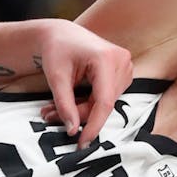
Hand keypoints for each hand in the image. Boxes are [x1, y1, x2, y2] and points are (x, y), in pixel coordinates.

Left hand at [33, 20, 133, 146]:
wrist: (61, 34)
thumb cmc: (57, 49)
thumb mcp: (56, 77)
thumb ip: (64, 104)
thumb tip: (72, 130)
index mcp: (106, 58)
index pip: (105, 101)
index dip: (94, 125)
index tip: (82, 142)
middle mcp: (121, 61)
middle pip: (103, 103)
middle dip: (79, 115)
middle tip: (50, 116)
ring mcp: (125, 66)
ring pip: (105, 102)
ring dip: (82, 110)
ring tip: (55, 107)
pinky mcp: (123, 71)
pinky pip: (107, 96)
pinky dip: (89, 102)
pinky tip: (72, 100)